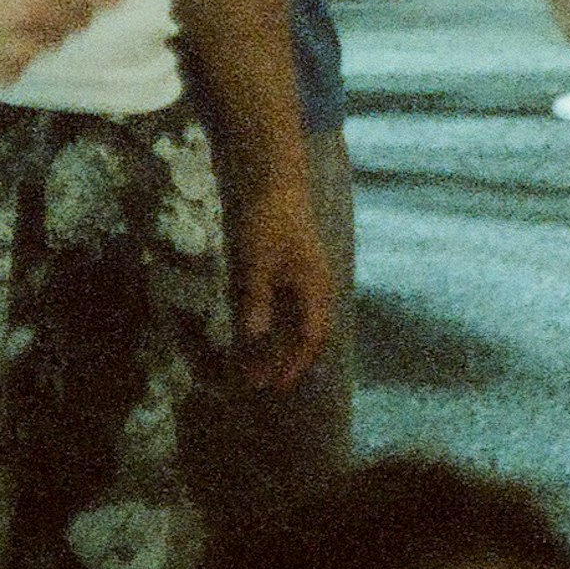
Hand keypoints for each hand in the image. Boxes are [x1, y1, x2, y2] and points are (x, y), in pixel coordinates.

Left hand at [223, 165, 333, 389]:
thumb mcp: (255, 263)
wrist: (273, 183)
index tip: (275, 385)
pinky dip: (276, 325)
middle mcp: (316, 287)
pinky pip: (291, 307)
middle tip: (257, 381)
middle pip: (307, 334)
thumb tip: (254, 336)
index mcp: (313, 288)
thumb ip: (256, 300)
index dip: (293, 363)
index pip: (309, 337)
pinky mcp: (295, 269)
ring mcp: (307, 277)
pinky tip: (256, 331)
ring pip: (298, 321)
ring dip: (279, 344)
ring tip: (253, 361)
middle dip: (284, 360)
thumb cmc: (266, 222)